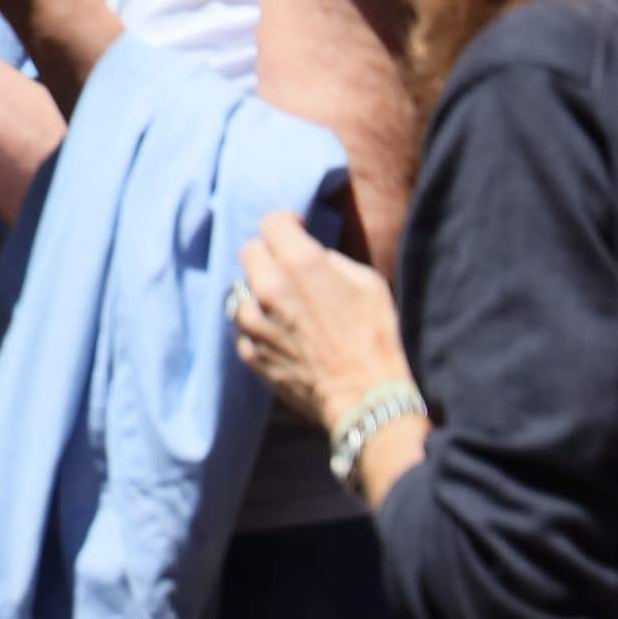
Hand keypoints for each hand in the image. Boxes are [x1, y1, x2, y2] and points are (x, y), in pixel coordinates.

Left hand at [231, 212, 412, 431]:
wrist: (367, 397)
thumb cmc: (377, 337)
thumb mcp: (368, 282)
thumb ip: (330, 260)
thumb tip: (312, 255)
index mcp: (299, 263)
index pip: (271, 221)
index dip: (287, 224)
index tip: (298, 233)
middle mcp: (268, 288)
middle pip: (249, 251)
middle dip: (268, 254)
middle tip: (289, 269)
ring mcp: (254, 323)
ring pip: (241, 292)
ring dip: (260, 294)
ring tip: (286, 309)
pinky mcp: (250, 353)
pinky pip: (244, 328)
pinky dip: (259, 327)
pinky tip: (283, 336)